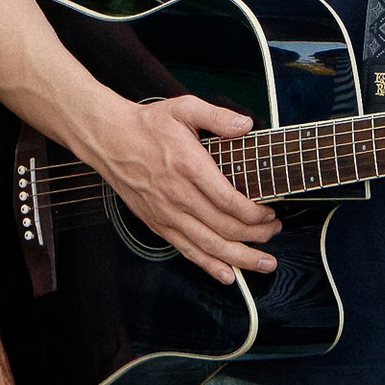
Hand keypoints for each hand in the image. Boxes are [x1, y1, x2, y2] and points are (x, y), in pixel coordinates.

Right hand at [95, 94, 280, 284]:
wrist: (109, 140)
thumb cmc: (148, 124)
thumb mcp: (184, 108)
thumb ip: (217, 116)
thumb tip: (246, 125)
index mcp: (189, 167)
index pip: (229, 201)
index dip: (255, 214)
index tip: (270, 212)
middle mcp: (178, 196)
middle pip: (225, 228)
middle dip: (257, 235)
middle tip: (274, 232)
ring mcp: (167, 214)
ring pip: (210, 246)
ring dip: (241, 258)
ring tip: (265, 263)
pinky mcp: (158, 224)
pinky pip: (187, 250)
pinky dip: (209, 266)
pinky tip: (229, 275)